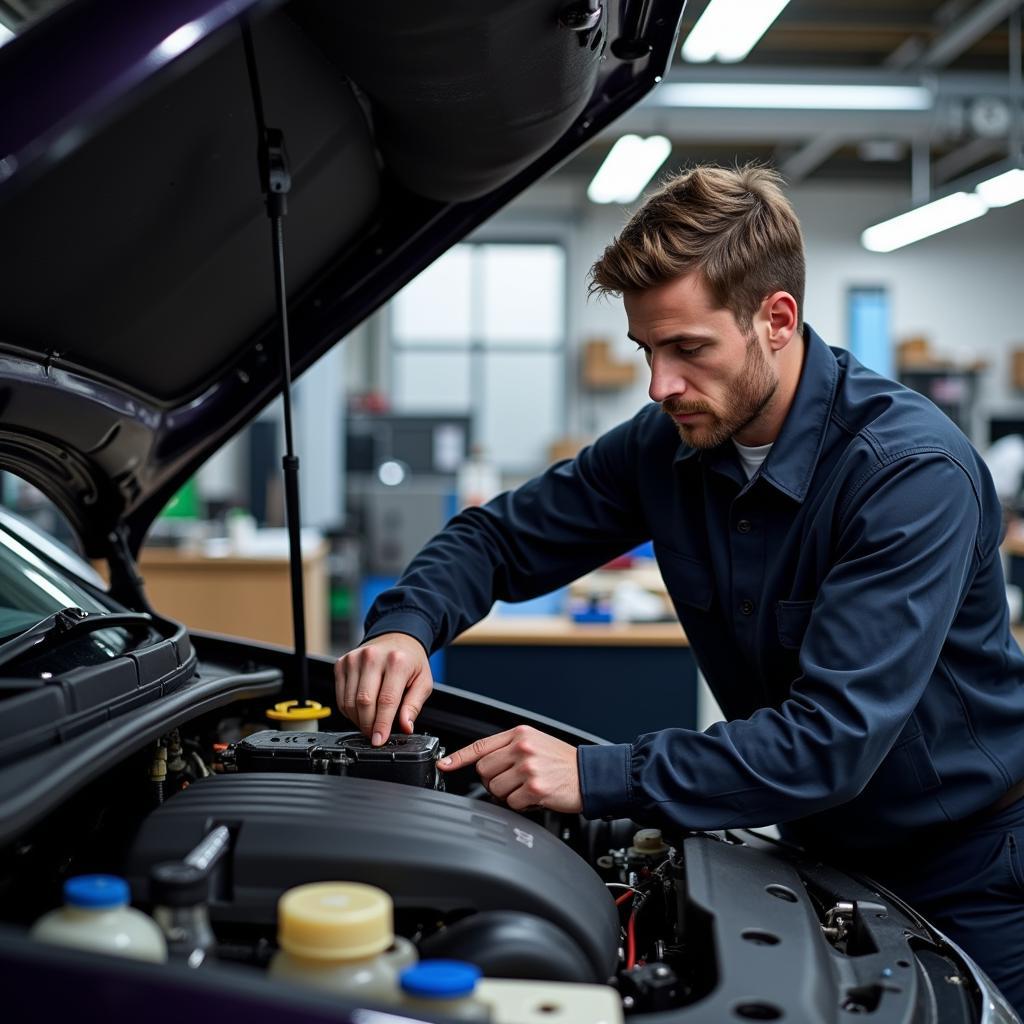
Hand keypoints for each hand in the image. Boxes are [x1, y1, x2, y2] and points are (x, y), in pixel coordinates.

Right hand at [334, 633, 432, 745]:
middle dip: (368, 725)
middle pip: (364, 702)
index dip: (381, 724)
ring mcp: (354, 659)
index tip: (379, 740)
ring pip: (349, 701)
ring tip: (369, 722)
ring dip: (358, 719)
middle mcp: (373, 657)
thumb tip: (406, 727)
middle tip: (375, 734)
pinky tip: (360, 711)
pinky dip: (348, 710)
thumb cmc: (410, 661)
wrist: (396, 637)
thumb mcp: (423, 682)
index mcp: (397, 661)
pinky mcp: (342, 663)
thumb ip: (414, 705)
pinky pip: (340, 696)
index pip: (386, 700)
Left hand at [438, 725, 581, 812]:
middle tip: (512, 782)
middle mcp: (522, 747)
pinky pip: (511, 802)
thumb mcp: (535, 743)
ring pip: (495, 788)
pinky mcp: (535, 787)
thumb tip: (483, 764)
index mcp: (519, 734)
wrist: (590, 775)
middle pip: (484, 770)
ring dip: (508, 794)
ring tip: (527, 787)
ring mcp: (528, 767)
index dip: (459, 757)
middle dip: (493, 780)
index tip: (444, 765)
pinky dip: (521, 804)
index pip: (481, 745)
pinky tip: (535, 796)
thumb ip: (510, 749)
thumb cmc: (562, 762)